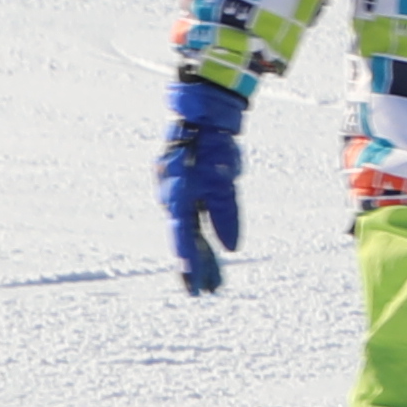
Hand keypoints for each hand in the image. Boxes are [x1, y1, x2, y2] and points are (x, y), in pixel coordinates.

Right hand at [159, 75, 246, 295]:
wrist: (203, 114)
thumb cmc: (212, 144)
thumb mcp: (223, 179)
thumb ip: (226, 214)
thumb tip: (232, 249)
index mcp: (178, 195)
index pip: (184, 237)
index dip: (189, 263)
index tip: (193, 287)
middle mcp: (174, 198)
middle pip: (187, 239)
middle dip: (197, 267)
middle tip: (205, 293)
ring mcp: (180, 194)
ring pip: (192, 232)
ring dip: (202, 256)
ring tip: (213, 282)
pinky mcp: (189, 191)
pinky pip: (195, 220)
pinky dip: (204, 237)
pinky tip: (215, 253)